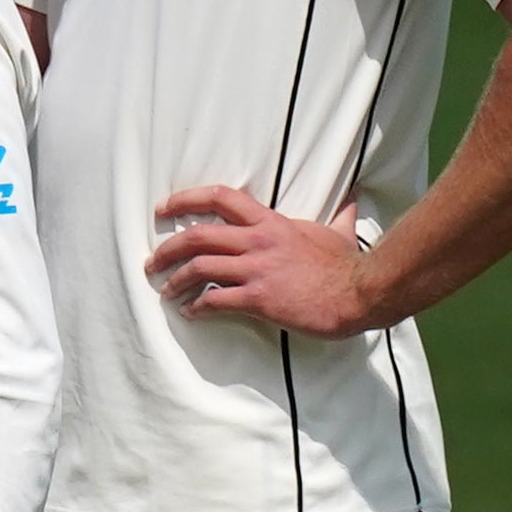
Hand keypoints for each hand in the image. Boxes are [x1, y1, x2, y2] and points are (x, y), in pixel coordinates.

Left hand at [147, 184, 390, 337]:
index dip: (186, 200)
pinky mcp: (258, 299)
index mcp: (270, 222)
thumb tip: (350, 202)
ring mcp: (256, 269)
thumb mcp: (338, 233)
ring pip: (199, 268)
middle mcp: (258, 241)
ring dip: (175, 280)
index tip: (164, 208)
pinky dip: (196, 308)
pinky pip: (214, 301)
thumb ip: (337, 216)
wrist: (358, 292)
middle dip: (168, 248)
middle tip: (153, 261)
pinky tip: (190, 313)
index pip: (220, 198)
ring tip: (166, 290)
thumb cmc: (346, 265)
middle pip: (198, 236)